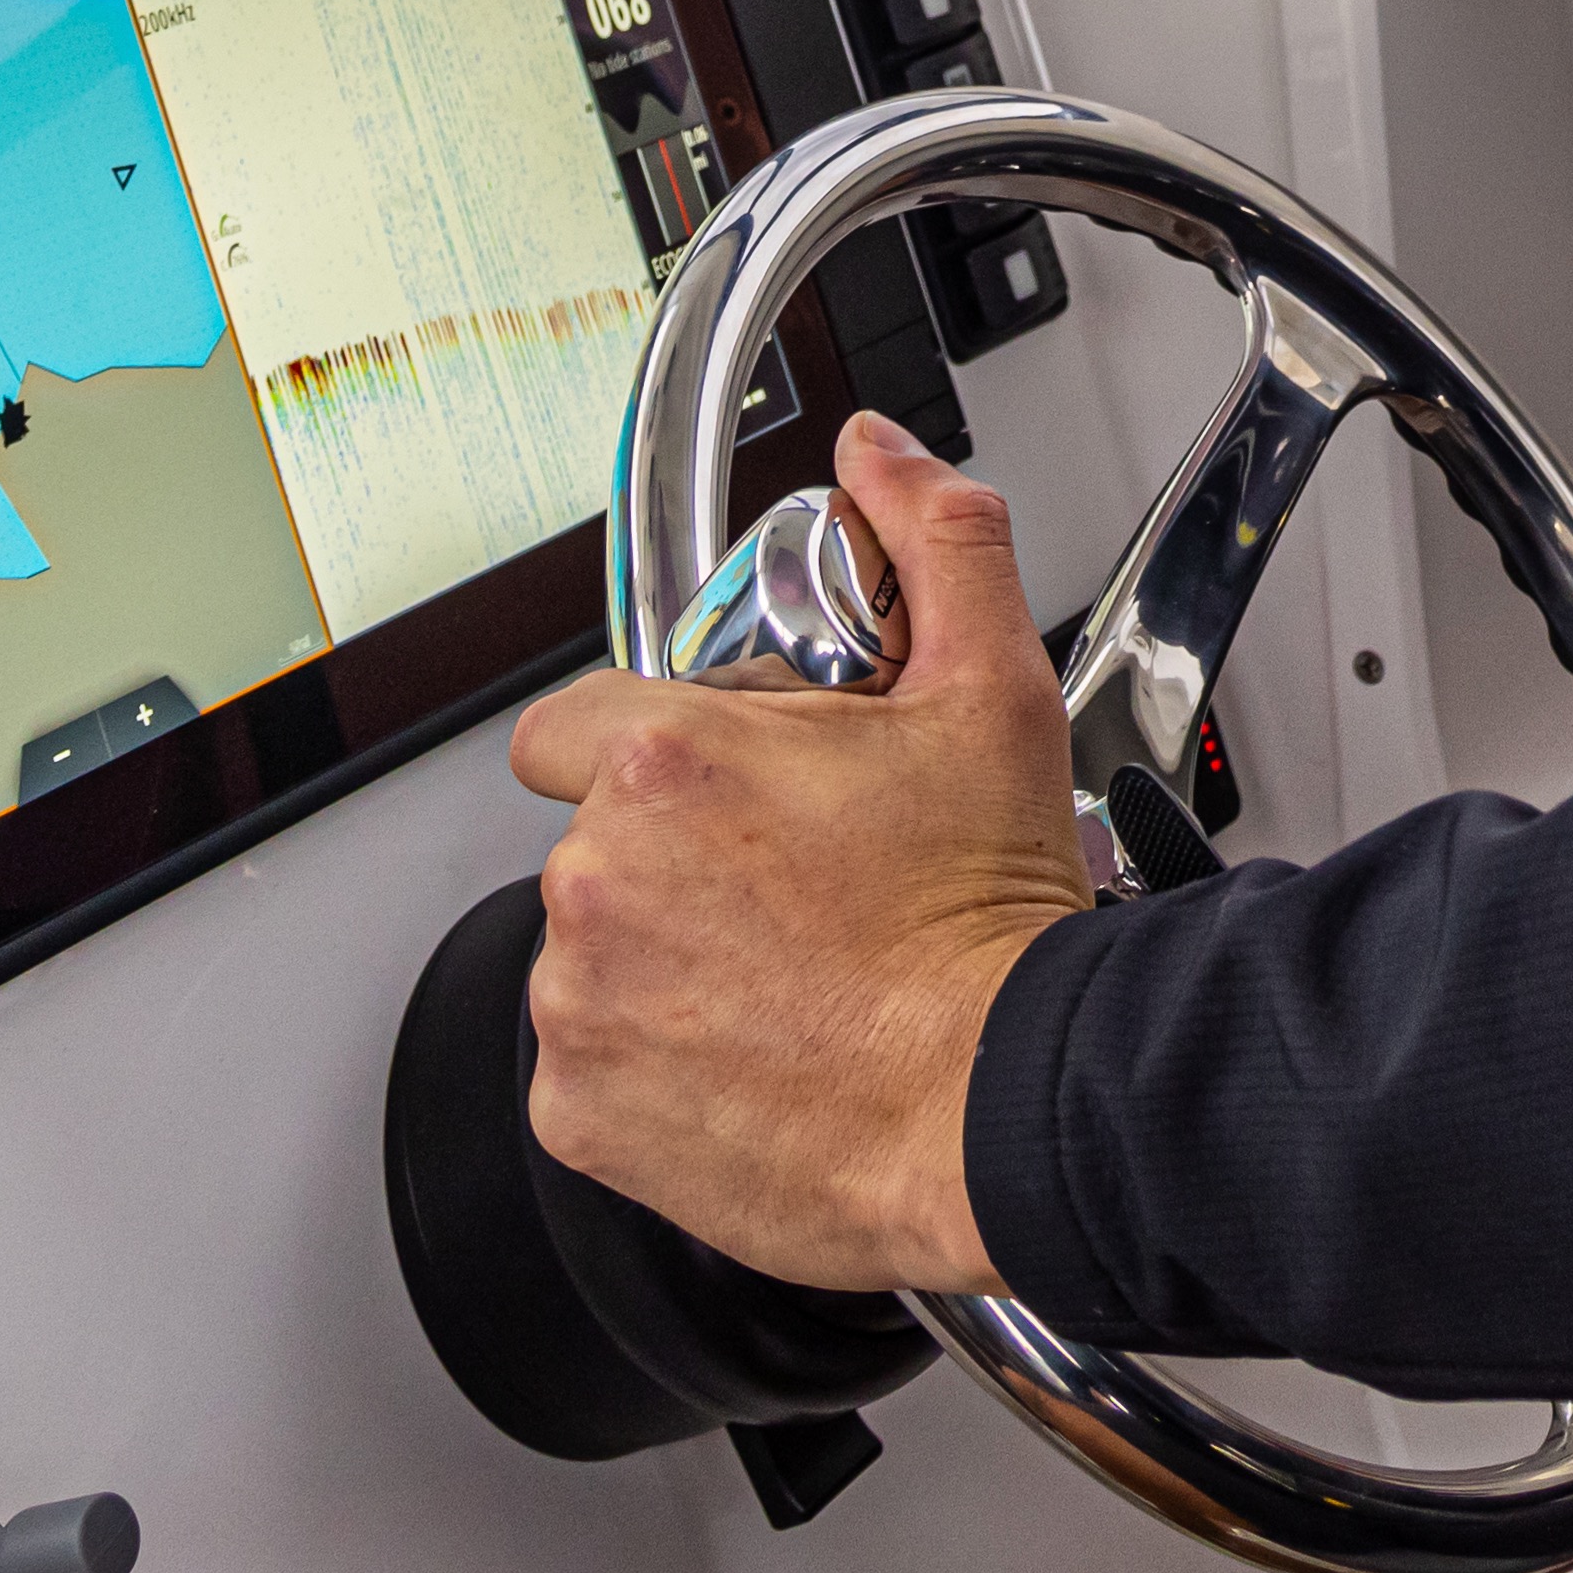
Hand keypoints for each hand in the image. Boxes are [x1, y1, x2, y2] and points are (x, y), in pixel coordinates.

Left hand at [507, 413, 1078, 1295]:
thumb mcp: (988, 693)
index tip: (717, 784)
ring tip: (788, 976)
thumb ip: (931, 542)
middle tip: (793, 883)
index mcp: (663, 764)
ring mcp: (582, 1004)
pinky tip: (760, 1054)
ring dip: (668, 959)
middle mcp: (598, 879)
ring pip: (597, 954)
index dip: (651, 747)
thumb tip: (882, 457)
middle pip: (600, 840)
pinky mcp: (585, 1115)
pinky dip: (660, 1067)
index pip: (570, 723)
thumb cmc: (987, 926)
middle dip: (680, 855)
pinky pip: (597, 1070)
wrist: (1002, 1114)